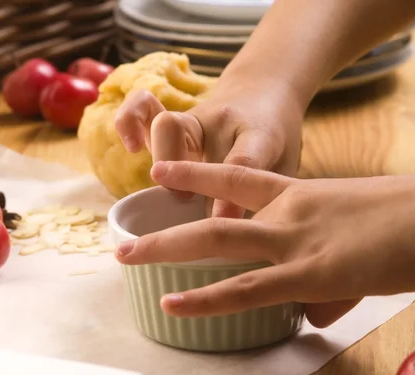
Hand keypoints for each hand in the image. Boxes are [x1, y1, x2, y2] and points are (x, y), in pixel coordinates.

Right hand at [113, 77, 303, 216]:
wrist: (265, 90)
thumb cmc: (275, 141)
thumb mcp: (285, 167)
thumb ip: (267, 199)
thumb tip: (238, 246)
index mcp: (260, 134)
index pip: (244, 161)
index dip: (229, 197)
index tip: (221, 223)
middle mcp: (223, 123)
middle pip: (200, 140)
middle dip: (186, 174)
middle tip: (187, 201)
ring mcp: (194, 118)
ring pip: (168, 125)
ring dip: (162, 157)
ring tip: (161, 180)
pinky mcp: (172, 119)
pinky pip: (142, 107)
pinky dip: (129, 121)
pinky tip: (131, 146)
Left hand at [115, 161, 414, 327]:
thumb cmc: (405, 223)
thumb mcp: (355, 243)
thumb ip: (326, 283)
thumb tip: (312, 317)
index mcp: (299, 194)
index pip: (236, 177)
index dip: (197, 172)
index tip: (162, 170)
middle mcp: (287, 212)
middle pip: (213, 209)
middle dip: (166, 228)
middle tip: (123, 238)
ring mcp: (294, 240)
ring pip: (216, 240)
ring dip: (166, 250)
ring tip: (125, 259)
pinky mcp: (309, 273)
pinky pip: (247, 287)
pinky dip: (207, 297)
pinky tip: (174, 303)